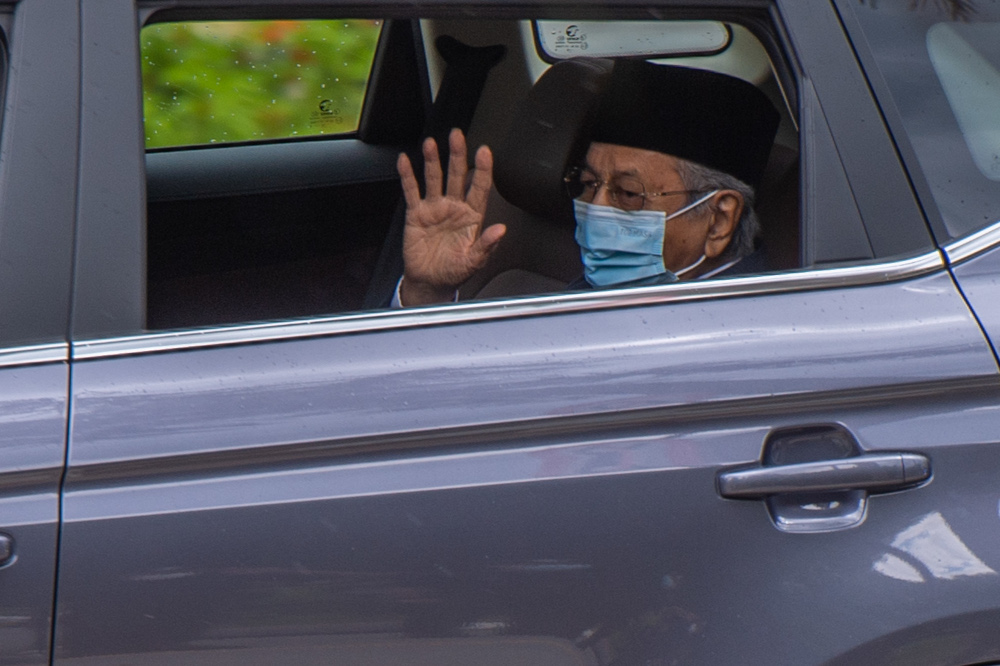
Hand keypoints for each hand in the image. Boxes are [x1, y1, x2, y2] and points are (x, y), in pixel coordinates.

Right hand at [396, 128, 505, 305]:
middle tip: (457, 136)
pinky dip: (408, 176)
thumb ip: (486, 246)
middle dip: (457, 155)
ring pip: (435, 178)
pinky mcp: (416, 213)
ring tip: (432, 143)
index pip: (480, 188)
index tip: (485, 152)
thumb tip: (501, 230)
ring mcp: (435, 208)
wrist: (429, 282)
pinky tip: (406, 161)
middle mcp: (454, 207)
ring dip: (433, 161)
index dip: (483, 170)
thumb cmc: (454, 272)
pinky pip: (411, 191)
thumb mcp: (473, 262)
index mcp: (472, 217)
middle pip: (457, 176)